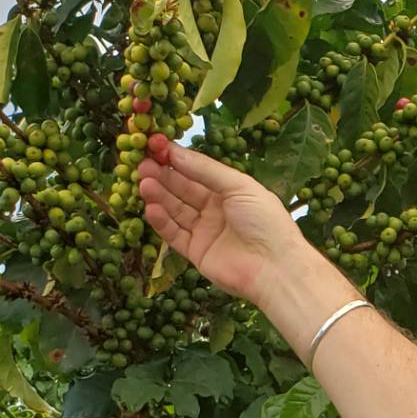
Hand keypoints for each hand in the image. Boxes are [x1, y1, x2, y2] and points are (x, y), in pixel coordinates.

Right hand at [137, 136, 300, 303]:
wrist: (274, 268)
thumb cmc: (264, 221)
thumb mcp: (238, 186)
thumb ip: (206, 170)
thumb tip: (175, 152)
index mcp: (230, 191)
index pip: (198, 172)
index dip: (177, 161)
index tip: (155, 148)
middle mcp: (216, 209)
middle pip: (183, 190)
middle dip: (163, 177)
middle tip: (142, 165)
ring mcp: (206, 231)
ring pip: (176, 210)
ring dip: (159, 196)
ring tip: (143, 183)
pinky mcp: (197, 253)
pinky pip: (175, 234)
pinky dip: (162, 222)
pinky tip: (151, 208)